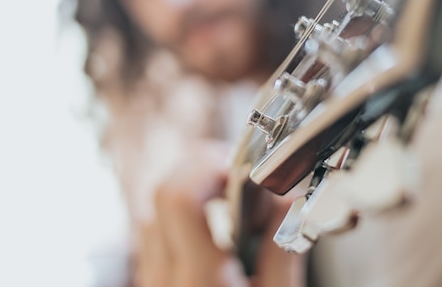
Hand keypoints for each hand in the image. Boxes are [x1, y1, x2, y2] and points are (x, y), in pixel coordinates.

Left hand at [137, 144, 304, 286]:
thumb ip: (282, 252)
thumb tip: (289, 200)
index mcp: (199, 280)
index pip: (180, 198)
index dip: (208, 166)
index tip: (244, 166)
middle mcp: (165, 275)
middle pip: (165, 192)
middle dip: (203, 168)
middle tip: (242, 175)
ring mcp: (152, 278)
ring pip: (155, 209)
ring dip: (192, 190)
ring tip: (232, 199)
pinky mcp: (152, 280)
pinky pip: (155, 231)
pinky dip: (183, 214)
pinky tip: (215, 225)